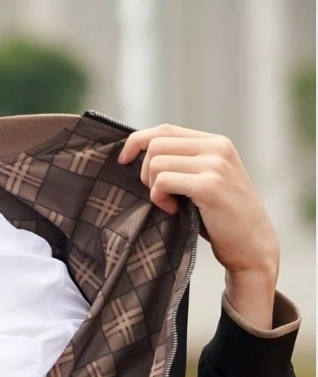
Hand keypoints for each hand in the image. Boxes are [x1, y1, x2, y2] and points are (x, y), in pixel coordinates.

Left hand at [117, 123, 279, 329]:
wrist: (252, 246)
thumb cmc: (222, 218)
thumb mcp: (205, 180)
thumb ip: (183, 163)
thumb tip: (138, 153)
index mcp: (216, 143)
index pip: (164, 129)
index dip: (137, 142)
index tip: (123, 160)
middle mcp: (217, 148)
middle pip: (156, 144)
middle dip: (145, 171)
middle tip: (159, 194)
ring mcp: (215, 165)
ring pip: (156, 162)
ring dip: (153, 188)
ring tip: (170, 204)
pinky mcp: (209, 186)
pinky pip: (163, 181)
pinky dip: (159, 198)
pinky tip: (174, 211)